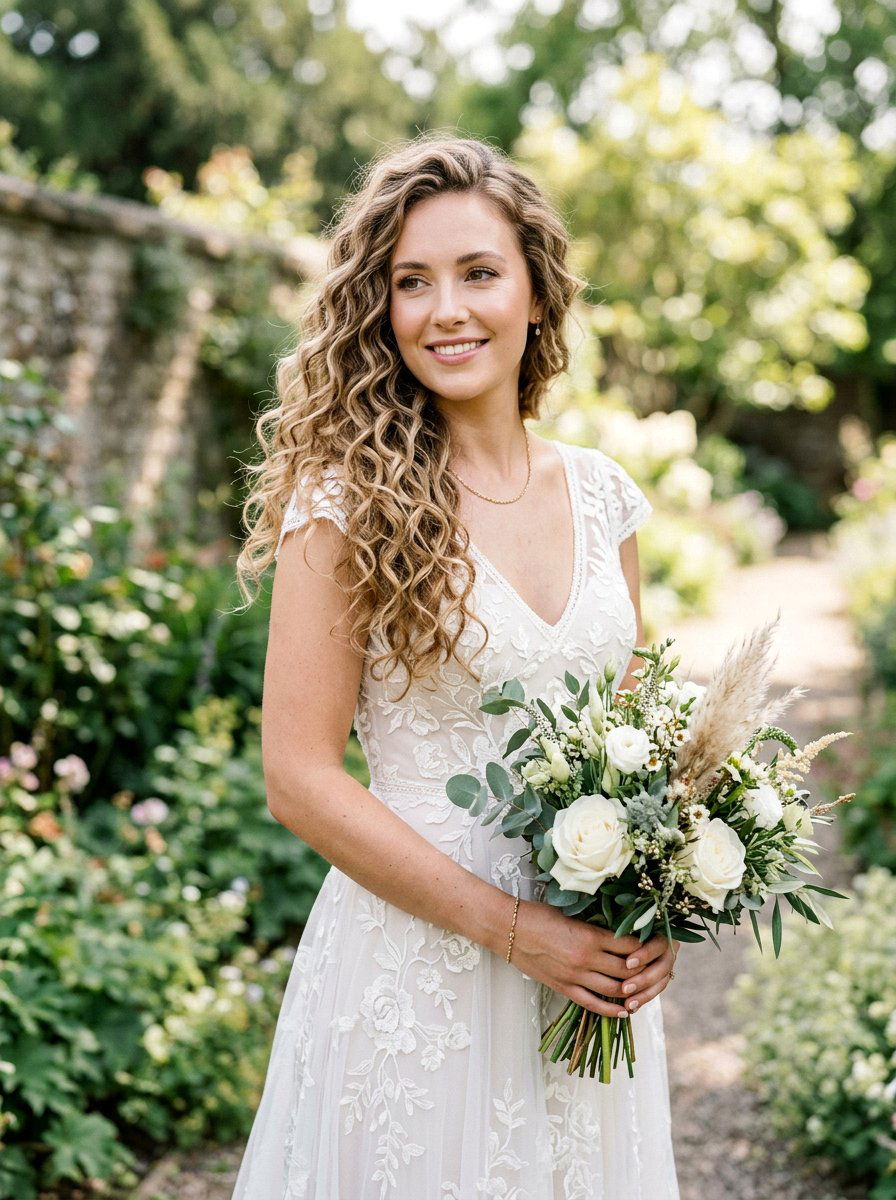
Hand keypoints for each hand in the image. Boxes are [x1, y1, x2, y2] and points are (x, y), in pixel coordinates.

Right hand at [510, 900, 666, 1018]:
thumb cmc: (539, 914)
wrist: (508, 928)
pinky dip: (611, 1010)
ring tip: (642, 988)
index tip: (654, 944)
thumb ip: (596, 925)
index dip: (646, 947)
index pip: (630, 947)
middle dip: (644, 970)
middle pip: (627, 971)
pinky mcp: (563, 988)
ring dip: (632, 991)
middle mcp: (586, 959)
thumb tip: (622, 929)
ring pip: (614, 991)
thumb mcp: (572, 913)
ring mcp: (574, 977)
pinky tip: (623, 1010)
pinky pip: (592, 1004)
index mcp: (590, 936)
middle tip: (654, 967)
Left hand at [617, 933, 679, 1013]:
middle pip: (663, 967)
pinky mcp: (659, 980)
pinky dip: (642, 1000)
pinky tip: (630, 1008)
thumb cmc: (614, 930)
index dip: (646, 954)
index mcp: (661, 931)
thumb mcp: (618, 930)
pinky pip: (654, 992)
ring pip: (661, 982)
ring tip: (627, 1004)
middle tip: (625, 988)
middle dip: (644, 979)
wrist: (612, 941)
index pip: (659, 944)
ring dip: (644, 994)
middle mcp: (667, 949)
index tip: (628, 963)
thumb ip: (622, 936)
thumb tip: (615, 941)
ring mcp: (665, 965)